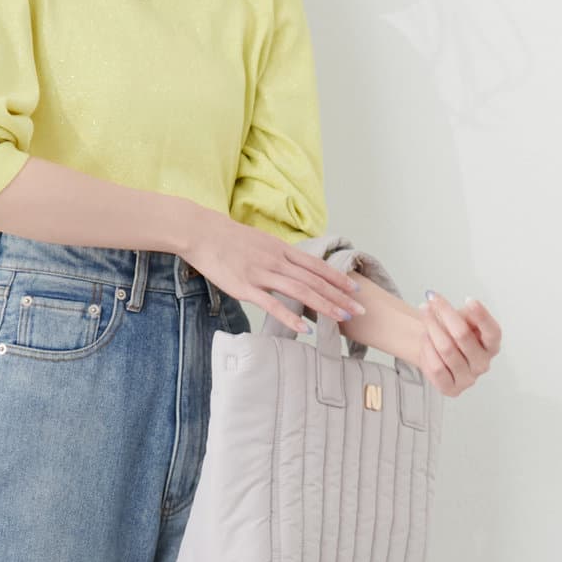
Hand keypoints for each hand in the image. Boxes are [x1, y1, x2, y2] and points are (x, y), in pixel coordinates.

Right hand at [182, 208, 363, 332]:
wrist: (202, 233)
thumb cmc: (228, 239)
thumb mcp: (259, 242)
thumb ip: (276, 256)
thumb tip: (290, 267)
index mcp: (282, 250)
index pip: (317, 266)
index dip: (338, 279)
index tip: (355, 290)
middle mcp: (277, 261)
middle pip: (315, 281)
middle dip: (340, 296)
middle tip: (359, 311)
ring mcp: (262, 275)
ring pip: (301, 292)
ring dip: (324, 306)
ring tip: (341, 318)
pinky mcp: (246, 288)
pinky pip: (272, 305)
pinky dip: (291, 317)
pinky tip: (304, 329)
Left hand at [414, 291, 500, 396]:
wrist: (435, 350)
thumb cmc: (453, 333)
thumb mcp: (465, 319)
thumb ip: (468, 314)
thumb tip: (468, 307)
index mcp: (492, 346)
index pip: (492, 332)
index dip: (482, 315)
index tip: (469, 300)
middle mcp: (483, 364)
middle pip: (463, 335)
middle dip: (445, 314)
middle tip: (432, 301)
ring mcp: (468, 379)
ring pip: (446, 349)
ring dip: (432, 328)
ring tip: (425, 315)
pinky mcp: (452, 389)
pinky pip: (436, 367)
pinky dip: (427, 349)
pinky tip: (425, 337)